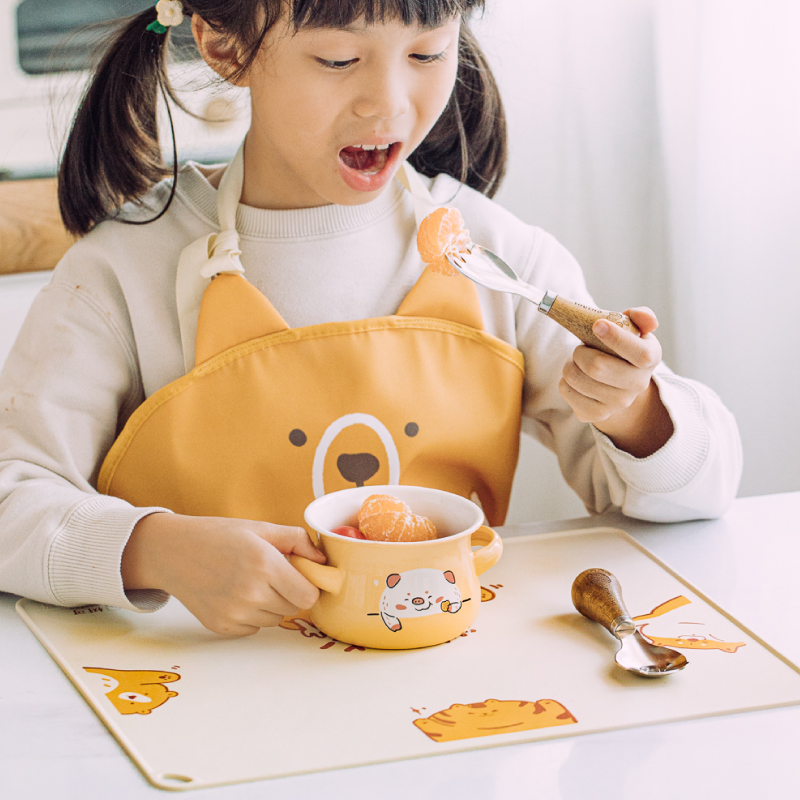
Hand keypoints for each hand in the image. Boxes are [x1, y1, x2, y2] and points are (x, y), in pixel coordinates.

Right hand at [121, 513, 325, 635]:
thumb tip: (322, 561)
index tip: (300, 576)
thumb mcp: (260, 528)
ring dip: (271, 604)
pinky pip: (254, 627)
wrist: (172, 551)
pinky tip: (235, 594)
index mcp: (264, 564)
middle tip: (272, 574)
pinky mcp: (222, 627)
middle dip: (289, 592)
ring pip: (275, 618)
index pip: (308, 596)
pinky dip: (252, 615)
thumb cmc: (218, 535)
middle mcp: (250, 592)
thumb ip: (297, 540)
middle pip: (293, 607)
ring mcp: (234, 613)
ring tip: (250, 582)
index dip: (308, 585)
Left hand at [558, 307, 673, 457]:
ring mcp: (618, 403)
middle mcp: (638, 384)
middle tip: (580, 348)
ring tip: (577, 362)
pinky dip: (564, 380)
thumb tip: (642, 317)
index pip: (639, 353)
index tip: (597, 325)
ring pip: (576, 378)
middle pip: (597, 367)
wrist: (619, 385)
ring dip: (569, 364)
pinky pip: (566, 391)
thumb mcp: (634, 329)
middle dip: (580, 352)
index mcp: (650, 358)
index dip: (616, 338)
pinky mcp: (596, 414)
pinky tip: (576, 378)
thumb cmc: (622, 349)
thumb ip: (641, 317)